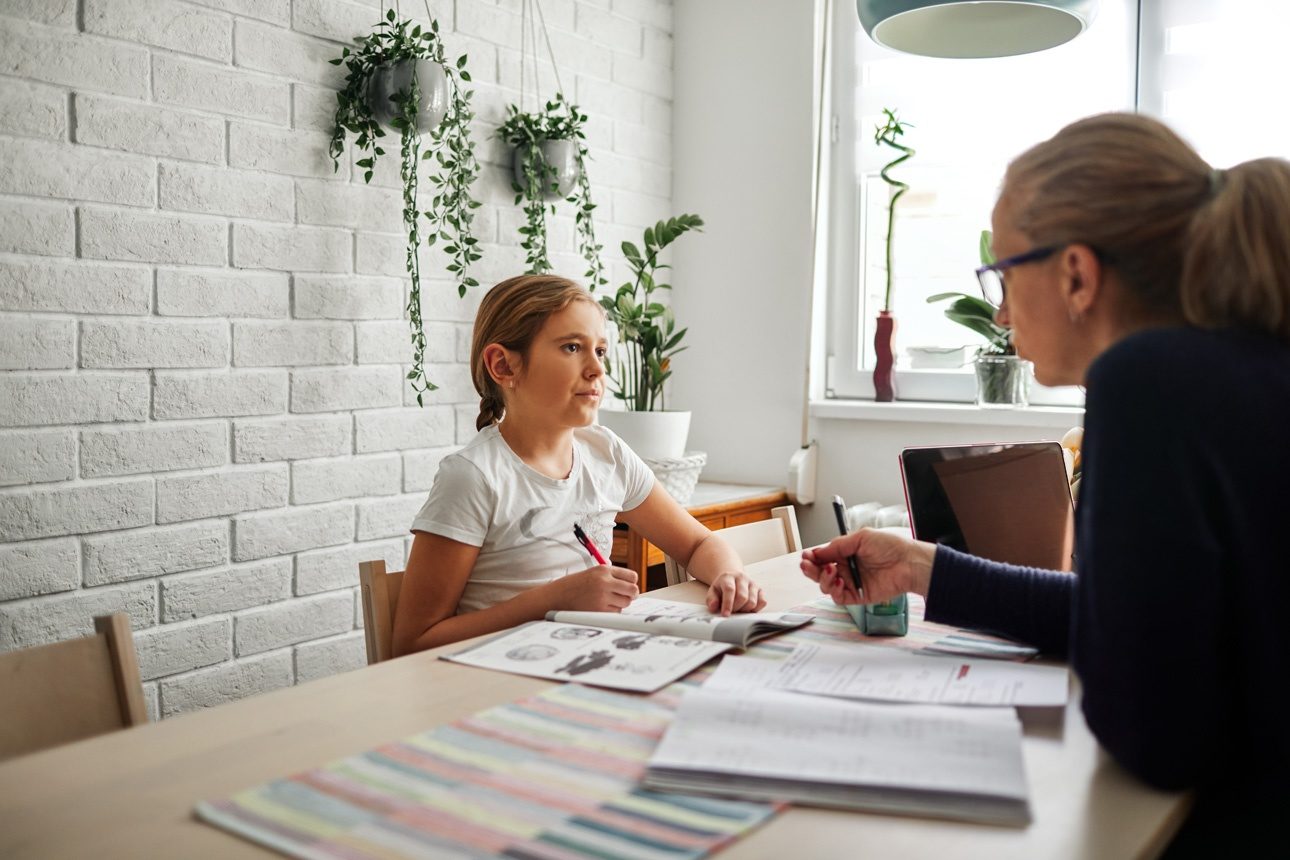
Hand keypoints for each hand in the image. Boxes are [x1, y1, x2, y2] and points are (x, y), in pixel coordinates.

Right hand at [552, 565, 638, 611]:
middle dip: (632, 595)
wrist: (556, 596)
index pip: (632, 576)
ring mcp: (602, 597)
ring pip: (625, 603)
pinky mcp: (599, 610)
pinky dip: (612, 611)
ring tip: (609, 601)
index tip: (629, 586)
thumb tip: (631, 586)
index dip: (632, 583)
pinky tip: (601, 608)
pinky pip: (615, 612)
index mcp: (604, 570)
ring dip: (621, 604)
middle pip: (633, 590)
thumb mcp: (592, 573)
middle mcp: (605, 582)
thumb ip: (610, 577)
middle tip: (628, 597)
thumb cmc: (574, 586)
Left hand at [705, 571, 766, 615]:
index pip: (730, 590)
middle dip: (736, 608)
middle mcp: (742, 578)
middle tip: (731, 611)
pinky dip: (756, 609)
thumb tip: (714, 607)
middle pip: (742, 597)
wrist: (732, 578)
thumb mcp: (713, 591)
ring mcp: (752, 583)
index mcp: (728, 577)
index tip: (725, 615)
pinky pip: (762, 602)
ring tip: (738, 609)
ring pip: (753, 601)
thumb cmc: (722, 588)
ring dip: (745, 610)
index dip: (727, 604)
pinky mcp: (760, 590)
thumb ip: (711, 600)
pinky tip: (748, 608)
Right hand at [800, 528, 934, 606]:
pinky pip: (838, 597)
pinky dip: (834, 590)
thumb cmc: (891, 547)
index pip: (823, 557)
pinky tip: (838, 581)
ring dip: (822, 579)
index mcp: (846, 553)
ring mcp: (851, 583)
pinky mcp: (857, 596)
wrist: (908, 563)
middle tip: (806, 565)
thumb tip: (819, 551)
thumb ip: (837, 545)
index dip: (812, 557)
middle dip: (810, 569)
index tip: (806, 556)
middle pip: (820, 572)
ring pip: (826, 586)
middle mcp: (846, 568)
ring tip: (830, 570)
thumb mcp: (861, 537)